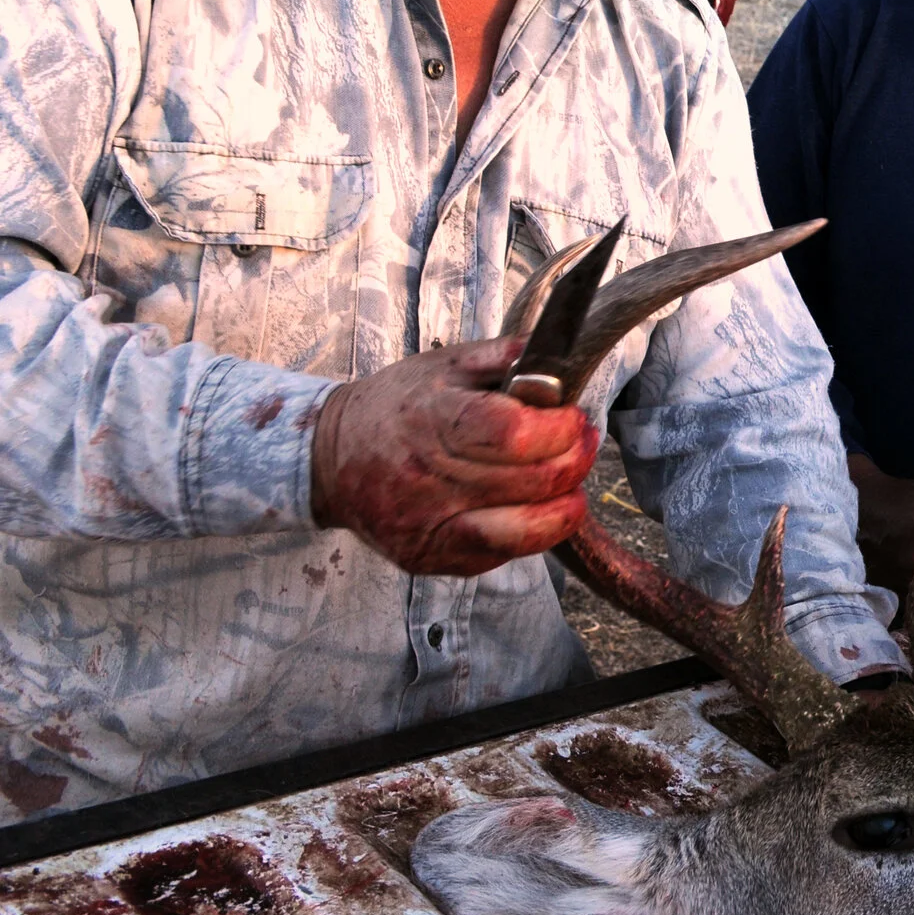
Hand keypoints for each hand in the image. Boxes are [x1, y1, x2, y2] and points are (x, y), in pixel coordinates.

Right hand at [311, 336, 598, 576]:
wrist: (328, 458)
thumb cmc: (395, 407)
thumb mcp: (443, 364)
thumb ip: (503, 357)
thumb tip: (559, 358)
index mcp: (432, 421)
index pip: (513, 435)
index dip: (558, 429)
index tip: (573, 418)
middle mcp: (428, 478)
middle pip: (531, 481)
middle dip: (575, 459)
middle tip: (583, 442)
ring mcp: (429, 525)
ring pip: (526, 529)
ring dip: (566, 503)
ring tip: (569, 480)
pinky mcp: (430, 557)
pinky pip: (503, 556)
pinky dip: (535, 532)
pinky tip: (538, 506)